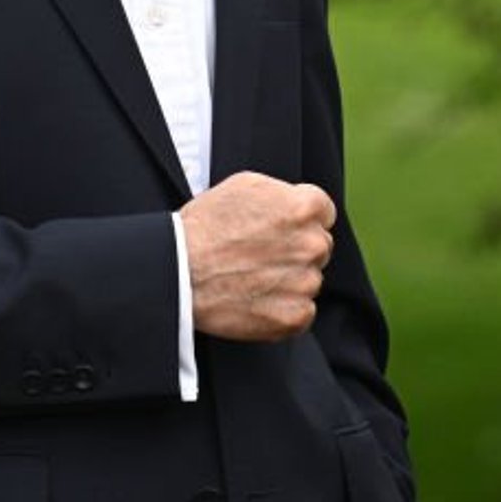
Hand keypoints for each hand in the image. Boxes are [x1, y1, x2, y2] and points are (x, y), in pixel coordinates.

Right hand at [179, 171, 336, 340]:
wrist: (177, 271)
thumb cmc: (205, 226)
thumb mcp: (246, 186)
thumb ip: (285, 193)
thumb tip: (300, 204)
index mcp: (304, 208)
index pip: (323, 214)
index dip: (300, 221)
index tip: (280, 231)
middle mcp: (312, 244)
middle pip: (318, 246)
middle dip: (297, 250)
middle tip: (261, 256)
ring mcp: (305, 282)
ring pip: (310, 280)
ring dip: (290, 281)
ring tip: (253, 279)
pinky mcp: (295, 315)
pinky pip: (303, 312)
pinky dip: (284, 310)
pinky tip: (256, 301)